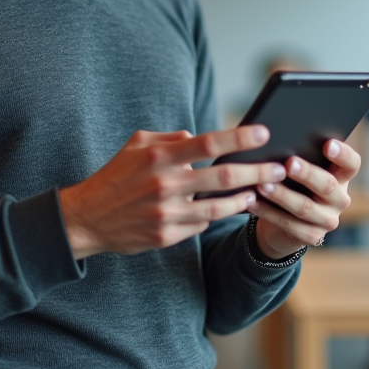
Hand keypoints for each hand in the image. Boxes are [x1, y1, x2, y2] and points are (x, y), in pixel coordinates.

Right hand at [58, 126, 286, 259]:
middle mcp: (166, 184)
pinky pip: (201, 225)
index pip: (208, 143)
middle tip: (281, 168)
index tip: (264, 132)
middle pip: (224, 177)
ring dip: (245, 199)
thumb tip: (198, 136)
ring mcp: (167, 213)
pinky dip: (215, 216)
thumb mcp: (137, 144)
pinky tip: (226, 209)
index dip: (239, 138)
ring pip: (219, 208)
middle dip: (258, 171)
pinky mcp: (166, 236)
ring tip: (260, 192)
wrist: (88, 218)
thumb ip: (170, 138)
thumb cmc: (116, 175)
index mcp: (160, 156)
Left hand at [250, 139, 360, 259]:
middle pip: (327, 185)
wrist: (284, 221)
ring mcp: (328, 220)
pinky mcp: (312, 237)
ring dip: (282, 195)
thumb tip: (278, 140)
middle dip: (307, 173)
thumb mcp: (299, 170)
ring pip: (305, 207)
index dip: (343, 154)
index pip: (351, 164)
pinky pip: (288, 224)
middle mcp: (340, 199)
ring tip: (263, 184)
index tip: (327, 144)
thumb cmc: (292, 183)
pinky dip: (267, 212)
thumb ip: (298, 157)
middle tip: (289, 163)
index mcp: (341, 177)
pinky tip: (252, 202)